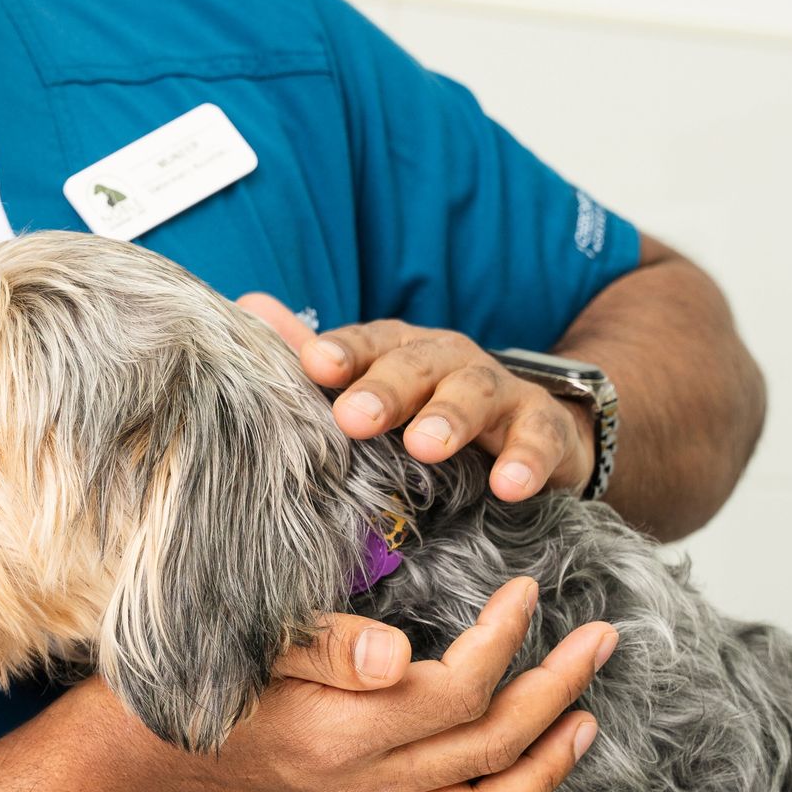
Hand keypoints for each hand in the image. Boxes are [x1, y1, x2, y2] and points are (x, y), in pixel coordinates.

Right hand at [109, 577, 614, 791]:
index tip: (528, 591)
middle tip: (600, 642)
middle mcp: (363, 785)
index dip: (506, 638)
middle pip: (487, 745)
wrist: (143, 744)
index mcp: (347, 729)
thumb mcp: (260, 641)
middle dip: (555, 691)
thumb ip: (332, 647)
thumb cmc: (203, 677)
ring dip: (542, 772)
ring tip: (584, 723)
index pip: (458, 687)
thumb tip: (402, 656)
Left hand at [237, 295, 592, 501]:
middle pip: (415, 366)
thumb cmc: (431, 406)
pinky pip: (537, 440)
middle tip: (354, 417)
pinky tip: (509, 485)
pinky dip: (526, 460)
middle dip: (385, 388)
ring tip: (425, 445)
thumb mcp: (376, 383)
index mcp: (399, 351)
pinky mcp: (543, 428)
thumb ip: (316, 356)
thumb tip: (247, 306)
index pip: (367, 344)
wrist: (533, 424)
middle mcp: (447, 360)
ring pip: (474, 393)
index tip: (314, 365)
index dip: (342, 353)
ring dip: (450, 417)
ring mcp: (499, 392)